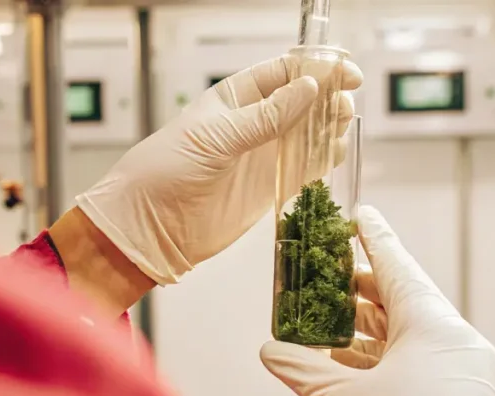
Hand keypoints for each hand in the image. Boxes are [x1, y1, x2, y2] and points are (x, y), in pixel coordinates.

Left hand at [75, 55, 361, 284]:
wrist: (149, 227)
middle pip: (303, 101)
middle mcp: (253, 123)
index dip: (314, 68)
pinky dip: (324, 158)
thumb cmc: (165, 171)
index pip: (282, 72)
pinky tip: (335, 151)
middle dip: (328, 97)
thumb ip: (265, 116)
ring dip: (330, 127)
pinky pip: (306, 167)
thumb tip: (308, 89)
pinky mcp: (270, 186)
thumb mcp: (216, 138)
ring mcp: (264, 155)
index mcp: (235, 98)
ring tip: (343, 125)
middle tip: (345, 103)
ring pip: (309, 133)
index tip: (342, 71)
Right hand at [260, 206, 494, 395]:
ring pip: (410, 335)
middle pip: (402, 301)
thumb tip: (271, 352)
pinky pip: (421, 362)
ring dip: (368, 331)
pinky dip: (386, 360)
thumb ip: (304, 370)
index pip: (397, 266)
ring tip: (329, 327)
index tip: (361, 215)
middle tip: (329, 279)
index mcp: (432, 326)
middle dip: (360, 292)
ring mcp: (463, 371)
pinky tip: (351, 366)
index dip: (374, 238)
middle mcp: (454, 341)